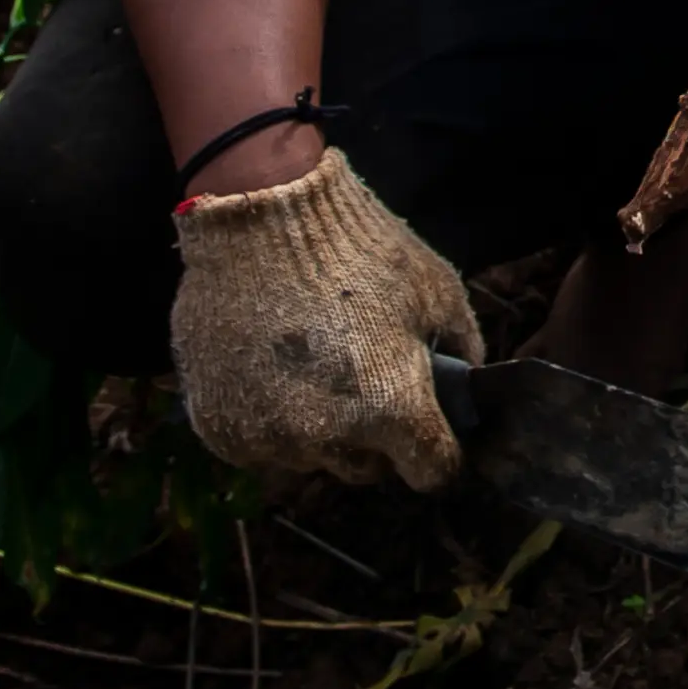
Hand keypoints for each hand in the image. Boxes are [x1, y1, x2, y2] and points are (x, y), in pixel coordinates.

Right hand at [171, 149, 483, 487]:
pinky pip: (261, 445)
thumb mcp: (436, 290)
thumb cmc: (358, 249)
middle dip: (376, 435)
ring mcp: (270, 438)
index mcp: (392, 410)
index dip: (438, 450)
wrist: (262, 217)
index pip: (432, 471)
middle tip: (367, 378)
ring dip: (320, 427)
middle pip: (368, 468)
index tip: (429, 425)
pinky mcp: (221, 431)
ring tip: (315, 363)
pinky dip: (271, 419)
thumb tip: (466, 386)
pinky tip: (272, 368)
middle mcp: (329, 439)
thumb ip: (463, 349)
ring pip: (311, 457)